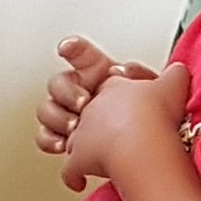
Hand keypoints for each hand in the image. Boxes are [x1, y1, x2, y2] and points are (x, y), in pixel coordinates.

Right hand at [37, 37, 137, 160]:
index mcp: (98, 75)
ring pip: (47, 109)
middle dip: (67, 92)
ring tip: (76, 127)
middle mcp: (80, 93)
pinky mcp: (65, 141)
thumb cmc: (148, 120)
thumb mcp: (155, 90)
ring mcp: (70, 117)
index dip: (73, 49)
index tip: (66, 48)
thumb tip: (125, 69)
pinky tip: (65, 144)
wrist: (143, 153)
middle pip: (58, 83)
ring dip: (59, 118)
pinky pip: (45, 137)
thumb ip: (140, 75)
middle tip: (83, 103)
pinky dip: (51, 140)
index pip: (82, 55)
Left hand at [59, 57, 189, 191]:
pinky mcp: (78, 159)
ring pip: (75, 139)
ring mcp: (82, 134)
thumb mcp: (175, 83)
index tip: (128, 104)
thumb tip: (177, 70)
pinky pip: (70, 170)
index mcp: (113, 88)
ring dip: (85, 147)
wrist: (143, 139)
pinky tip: (80, 183)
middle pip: (90, 112)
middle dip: (101, 122)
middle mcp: (93, 109)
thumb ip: (175, 74)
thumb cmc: (158, 112)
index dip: (119, 96)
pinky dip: (74, 177)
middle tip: (118, 132)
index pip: (109, 87)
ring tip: (100, 156)